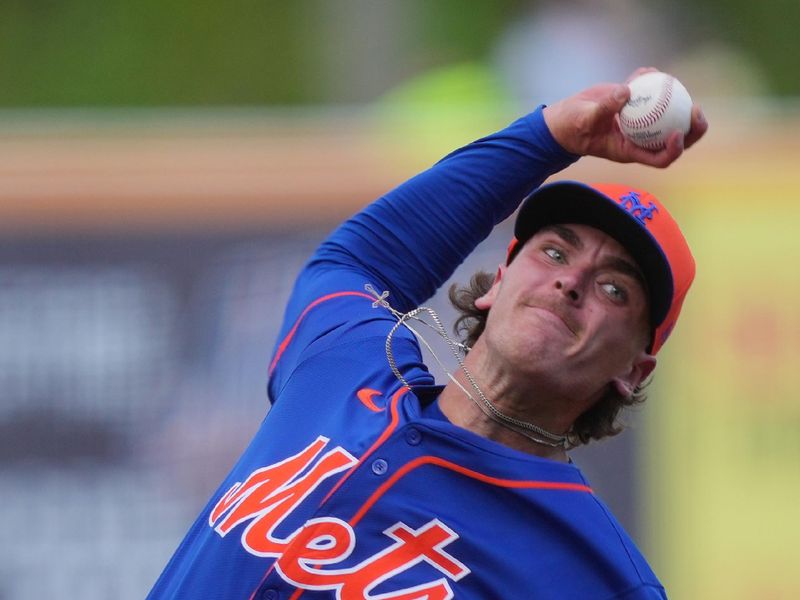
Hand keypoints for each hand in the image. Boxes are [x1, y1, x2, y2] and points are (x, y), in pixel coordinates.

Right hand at [542, 67, 707, 168]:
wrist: (565, 118)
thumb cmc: (572, 127)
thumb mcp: (583, 120)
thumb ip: (604, 108)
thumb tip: (627, 91)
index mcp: (631, 150)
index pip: (659, 158)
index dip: (674, 149)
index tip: (676, 133)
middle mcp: (640, 138)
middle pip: (674, 139)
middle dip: (691, 129)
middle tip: (696, 111)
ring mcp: (640, 121)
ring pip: (668, 116)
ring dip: (678, 103)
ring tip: (678, 86)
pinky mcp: (634, 104)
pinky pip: (650, 94)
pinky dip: (651, 81)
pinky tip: (647, 70)